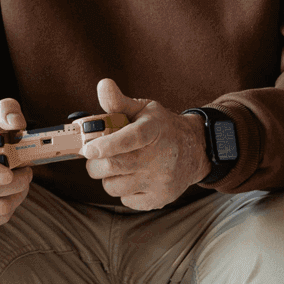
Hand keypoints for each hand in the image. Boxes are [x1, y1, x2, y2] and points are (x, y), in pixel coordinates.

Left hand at [81, 78, 209, 209]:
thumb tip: (102, 84)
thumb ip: (119, 102)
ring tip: (118, 165)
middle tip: (94, 156)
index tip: (87, 149)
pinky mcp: (160, 198)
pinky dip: (122, 190)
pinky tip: (133, 177)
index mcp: (155, 129)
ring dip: (108, 177)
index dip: (107, 145)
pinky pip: (125, 200)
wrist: (195, 149)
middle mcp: (160, 156)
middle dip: (94, 163)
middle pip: (113, 167)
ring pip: (113, 186)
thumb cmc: (161, 127)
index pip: (130, 138)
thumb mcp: (144, 110)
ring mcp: (161, 179)